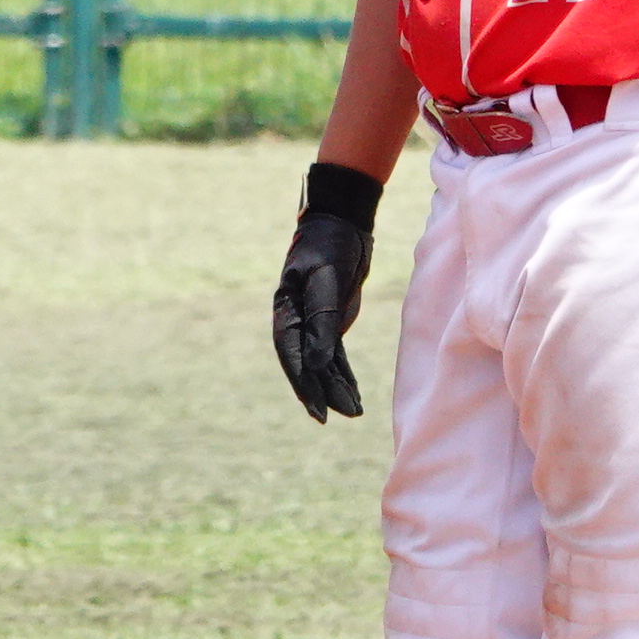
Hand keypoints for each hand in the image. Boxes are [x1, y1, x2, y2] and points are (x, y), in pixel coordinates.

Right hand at [271, 164, 383, 422]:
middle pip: (305, 363)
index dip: (302, 382)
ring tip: (353, 411)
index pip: (291, 353)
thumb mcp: (326, 279)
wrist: (343, 221)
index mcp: (285, 309)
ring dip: (335, 386)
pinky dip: (343, 373)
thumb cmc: (331, 245)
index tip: (316, 409)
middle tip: (333, 417)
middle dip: (319, 391)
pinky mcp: (330, 320)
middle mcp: (295, 319)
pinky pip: (335, 353)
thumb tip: (315, 364)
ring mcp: (313, 321)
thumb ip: (322, 320)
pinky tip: (353, 393)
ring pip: (322, 362)